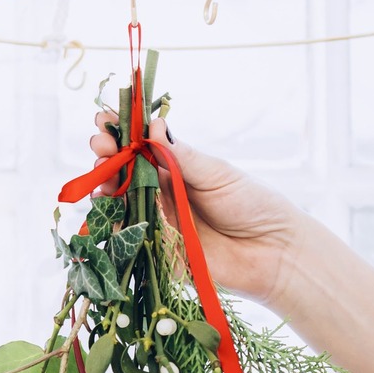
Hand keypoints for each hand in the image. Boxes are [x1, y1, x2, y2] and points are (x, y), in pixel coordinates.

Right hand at [90, 113, 303, 306]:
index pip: (141, 145)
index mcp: (178, 168)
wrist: (274, 253)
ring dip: (105, 184)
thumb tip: (153, 125)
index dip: (121, 132)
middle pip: (124, 171)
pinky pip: (130, 234)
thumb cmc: (253, 205)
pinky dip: (114, 220)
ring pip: (121, 200)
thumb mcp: (218, 173)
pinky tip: (107, 203)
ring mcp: (158, 219)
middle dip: (107, 155)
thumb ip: (183, 156)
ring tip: (101, 171)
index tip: (104, 119)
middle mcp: (163, 191)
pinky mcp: (158, 248)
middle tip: (99, 145)